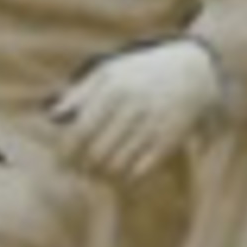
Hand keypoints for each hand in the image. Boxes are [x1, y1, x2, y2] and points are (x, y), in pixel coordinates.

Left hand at [51, 41, 220, 180]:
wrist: (193, 69)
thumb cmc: (140, 72)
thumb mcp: (109, 71)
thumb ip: (79, 93)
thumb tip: (52, 116)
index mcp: (113, 89)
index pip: (80, 130)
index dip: (66, 151)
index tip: (61, 161)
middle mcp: (133, 106)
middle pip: (97, 152)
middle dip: (83, 168)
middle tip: (78, 172)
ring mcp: (154, 123)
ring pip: (118, 165)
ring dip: (103, 176)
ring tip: (97, 174)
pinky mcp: (171, 138)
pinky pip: (142, 169)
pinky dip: (127, 177)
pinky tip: (122, 174)